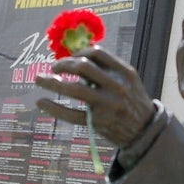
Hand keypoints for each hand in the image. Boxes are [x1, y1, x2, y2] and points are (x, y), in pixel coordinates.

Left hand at [34, 47, 155, 146]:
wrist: (145, 131)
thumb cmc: (131, 102)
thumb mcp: (128, 81)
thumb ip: (108, 69)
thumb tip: (77, 56)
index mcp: (124, 73)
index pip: (97, 53)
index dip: (79, 52)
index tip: (70, 57)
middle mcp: (117, 87)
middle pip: (83, 67)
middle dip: (64, 64)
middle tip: (54, 67)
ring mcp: (107, 105)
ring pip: (74, 89)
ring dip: (52, 82)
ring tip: (39, 79)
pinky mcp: (98, 122)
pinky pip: (71, 114)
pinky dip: (53, 107)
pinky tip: (41, 101)